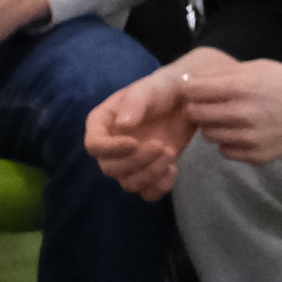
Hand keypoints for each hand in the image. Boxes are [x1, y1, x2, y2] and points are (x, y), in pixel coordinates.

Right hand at [85, 56, 205, 199]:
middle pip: (110, 168)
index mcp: (102, 125)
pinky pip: (148, 192)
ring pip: (128, 183)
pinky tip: (174, 169)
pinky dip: (161, 187)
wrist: (187, 101)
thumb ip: (134, 104)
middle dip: (136, 162)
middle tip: (161, 146)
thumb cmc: (161, 90)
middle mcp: (111, 147)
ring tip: (170, 154)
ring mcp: (131, 162)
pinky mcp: (150, 173)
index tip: (134, 143)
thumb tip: (122, 125)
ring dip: (149, 174)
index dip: (111, 149)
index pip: (94, 146)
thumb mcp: (148, 89)